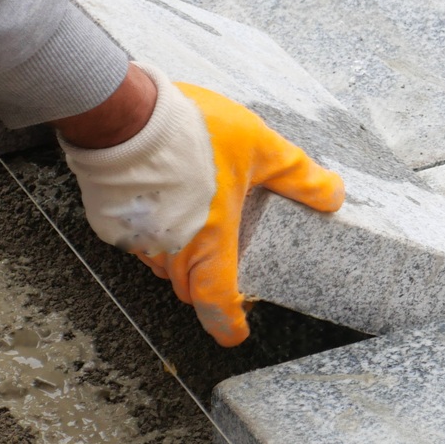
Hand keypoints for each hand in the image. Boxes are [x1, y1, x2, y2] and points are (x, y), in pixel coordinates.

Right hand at [61, 68, 342, 345]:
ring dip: (180, 256)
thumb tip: (334, 195)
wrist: (125, 112)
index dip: (227, 324)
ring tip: (198, 224)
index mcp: (210, 242)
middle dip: (208, 283)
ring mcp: (137, 238)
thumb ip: (299, 177)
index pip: (217, 303)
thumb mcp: (261, 149)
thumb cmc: (193, 131)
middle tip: (226, 263)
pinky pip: (136, 241)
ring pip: (162, 264)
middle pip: (190, 286)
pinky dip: (153, 232)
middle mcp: (170, 250)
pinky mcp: (110, 222)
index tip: (236, 331)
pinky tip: (165, 202)